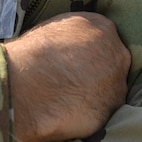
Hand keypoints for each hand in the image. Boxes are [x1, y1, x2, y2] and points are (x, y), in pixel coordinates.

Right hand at [4, 12, 129, 141]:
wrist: (23, 86)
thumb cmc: (32, 54)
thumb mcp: (58, 26)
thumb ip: (78, 34)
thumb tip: (78, 45)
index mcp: (104, 28)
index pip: (106, 40)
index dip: (91, 53)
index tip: (77, 63)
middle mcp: (117, 54)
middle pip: (114, 64)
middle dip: (99, 73)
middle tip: (75, 82)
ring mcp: (116, 84)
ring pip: (111, 91)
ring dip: (96, 95)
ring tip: (70, 99)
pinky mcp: (109, 111)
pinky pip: (102, 112)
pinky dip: (90, 114)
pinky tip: (70, 113)